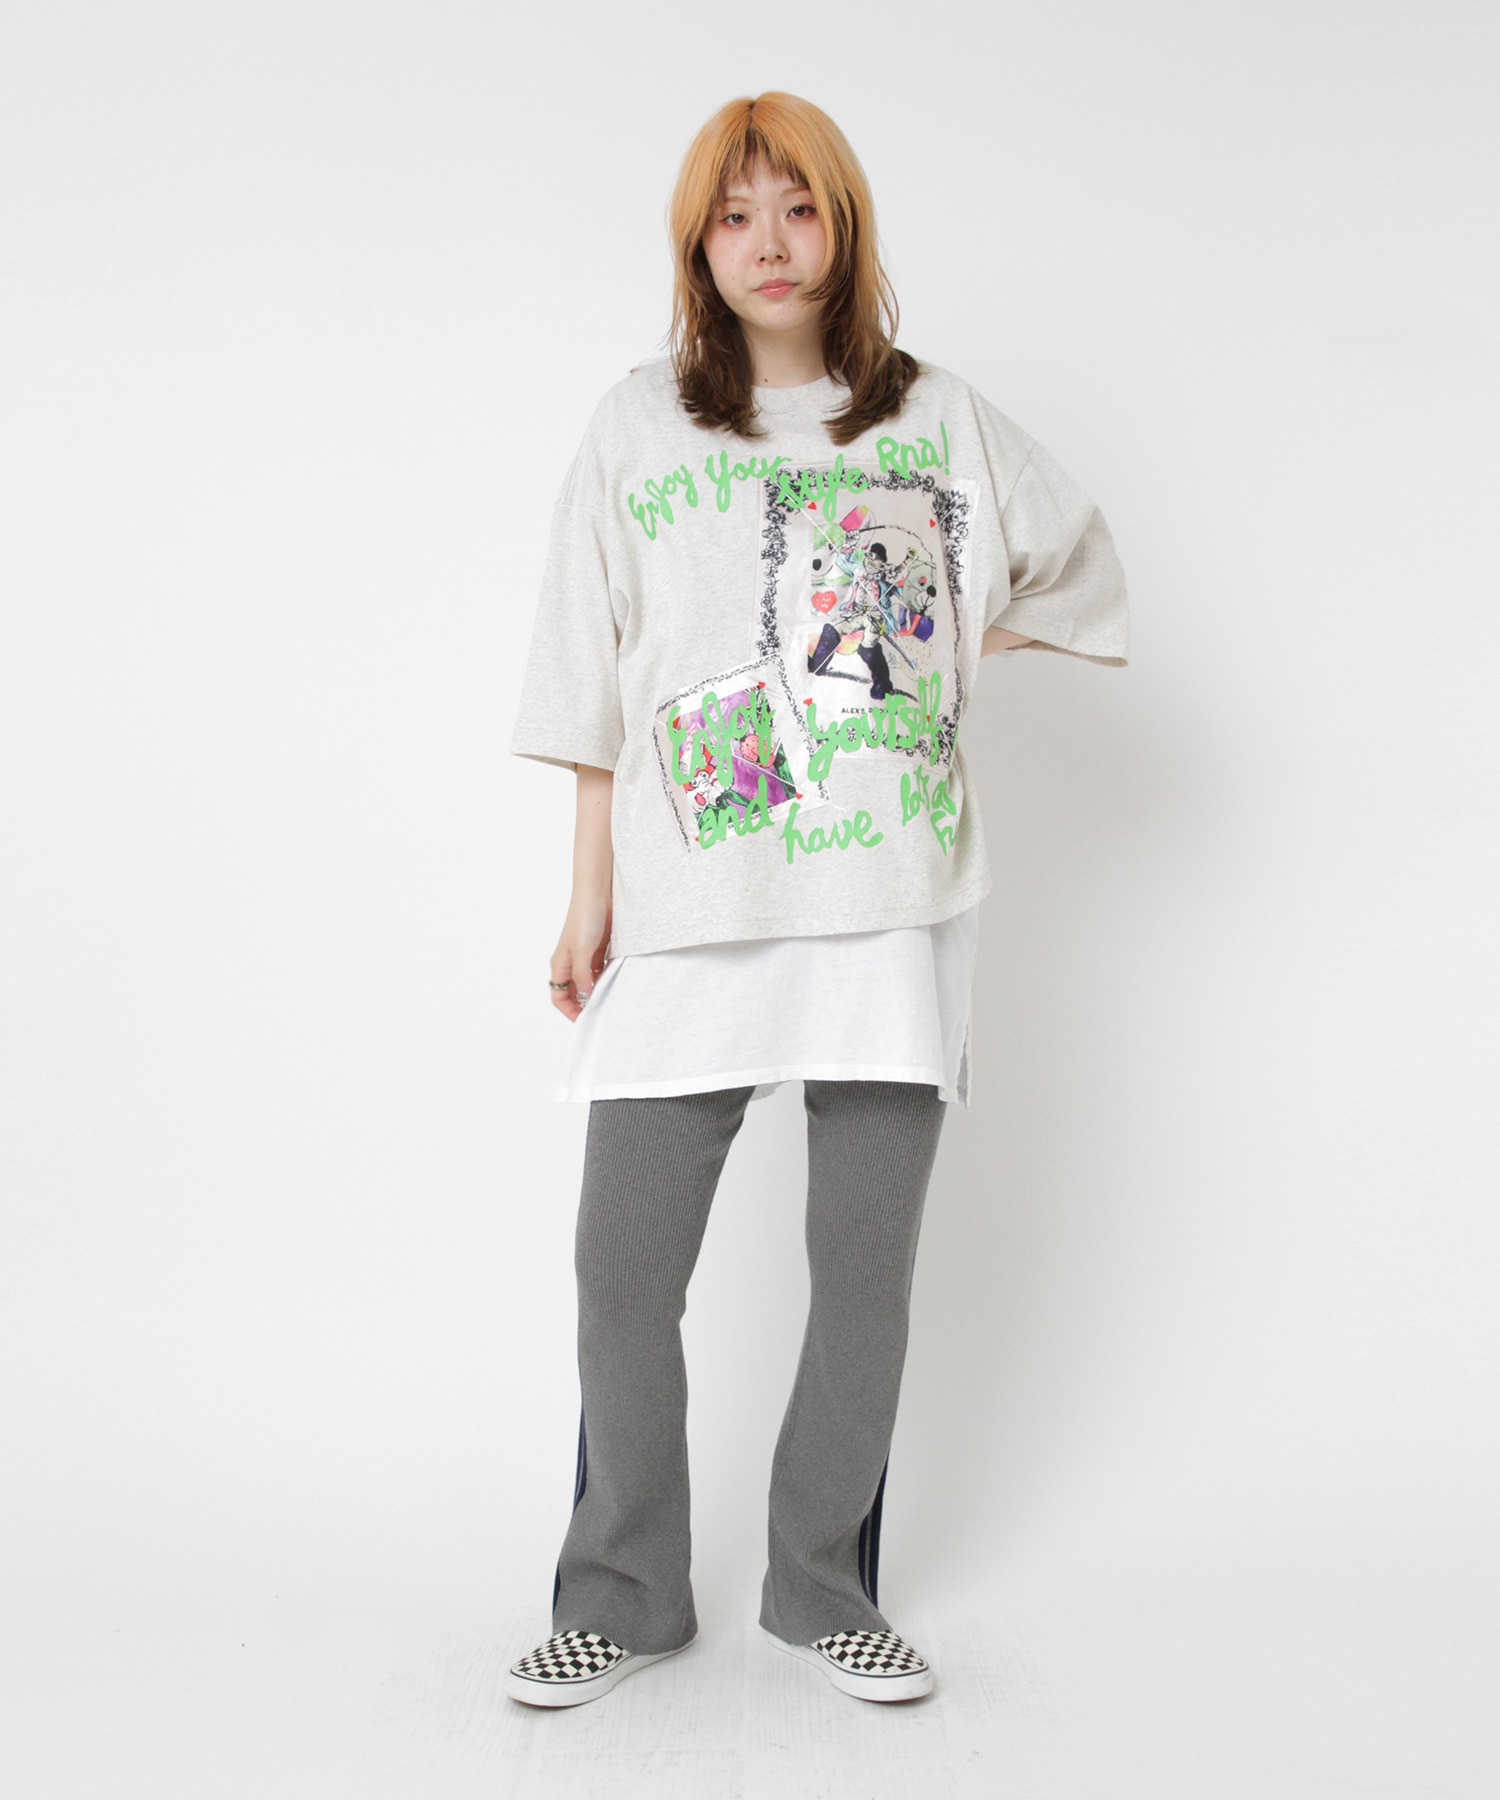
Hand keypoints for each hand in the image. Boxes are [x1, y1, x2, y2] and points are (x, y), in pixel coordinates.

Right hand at [549, 891, 609, 1021]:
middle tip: (599, 1014)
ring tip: (610, 1001)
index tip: (584, 1020)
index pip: (558, 995)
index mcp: (560, 964)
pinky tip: (617, 983)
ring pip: (589, 983)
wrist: (599, 894)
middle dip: (583, 1004)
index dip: (569, 1010)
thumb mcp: (582, 952)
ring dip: (597, 992)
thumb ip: (582, 977)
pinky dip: (607, 979)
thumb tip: (585, 998)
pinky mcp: (599, 950)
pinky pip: (601, 971)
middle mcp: (571, 963)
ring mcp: (585, 957)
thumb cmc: (585, 918)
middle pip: (573, 992)